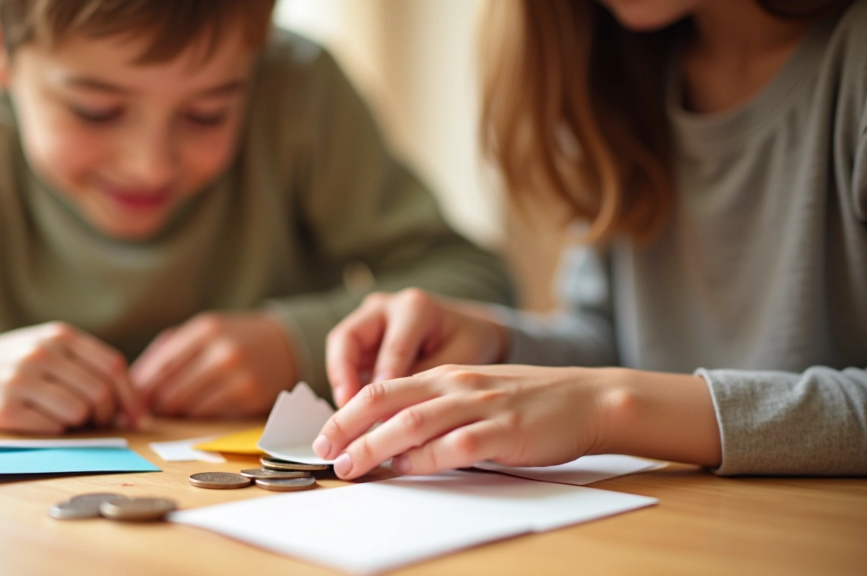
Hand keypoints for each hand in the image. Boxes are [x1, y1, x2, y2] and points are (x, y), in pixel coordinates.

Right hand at [0, 323, 141, 433]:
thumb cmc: (14, 364)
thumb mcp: (50, 349)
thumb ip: (88, 367)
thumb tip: (134, 408)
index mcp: (60, 335)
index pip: (113, 366)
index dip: (130, 396)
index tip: (136, 417)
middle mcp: (42, 353)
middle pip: (100, 392)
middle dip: (106, 414)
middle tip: (97, 421)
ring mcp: (21, 379)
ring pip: (79, 412)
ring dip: (80, 424)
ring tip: (64, 418)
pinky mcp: (4, 408)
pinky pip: (52, 428)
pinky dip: (55, 430)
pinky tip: (39, 421)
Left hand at [131, 312, 297, 417]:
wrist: (286, 344)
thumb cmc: (234, 337)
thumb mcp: (204, 331)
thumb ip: (169, 351)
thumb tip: (133, 384)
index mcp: (207, 329)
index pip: (161, 366)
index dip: (141, 388)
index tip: (130, 400)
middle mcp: (224, 352)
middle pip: (171, 393)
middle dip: (155, 405)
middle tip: (148, 410)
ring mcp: (240, 377)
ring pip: (188, 409)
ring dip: (175, 413)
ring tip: (173, 409)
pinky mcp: (252, 398)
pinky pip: (210, 416)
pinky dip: (198, 416)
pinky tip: (198, 409)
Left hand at [313, 364, 608, 478]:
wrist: (587, 399)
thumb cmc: (529, 403)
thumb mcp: (475, 396)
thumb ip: (438, 413)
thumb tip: (394, 446)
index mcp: (446, 375)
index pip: (383, 387)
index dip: (348, 411)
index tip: (324, 436)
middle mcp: (456, 384)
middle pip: (388, 400)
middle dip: (349, 426)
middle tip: (324, 452)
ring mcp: (480, 404)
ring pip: (414, 420)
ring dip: (376, 444)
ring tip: (351, 465)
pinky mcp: (504, 429)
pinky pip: (457, 443)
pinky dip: (428, 457)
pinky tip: (409, 468)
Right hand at [326, 289, 508, 407]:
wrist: (470, 328)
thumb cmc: (470, 342)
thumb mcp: (461, 359)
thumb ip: (426, 381)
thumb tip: (392, 416)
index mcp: (415, 307)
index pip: (393, 347)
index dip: (383, 381)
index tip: (378, 412)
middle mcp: (386, 306)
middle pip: (348, 336)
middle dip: (342, 375)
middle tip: (345, 409)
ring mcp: (369, 318)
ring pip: (339, 346)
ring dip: (338, 380)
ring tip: (345, 413)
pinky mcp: (362, 334)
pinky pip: (344, 357)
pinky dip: (345, 382)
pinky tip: (352, 411)